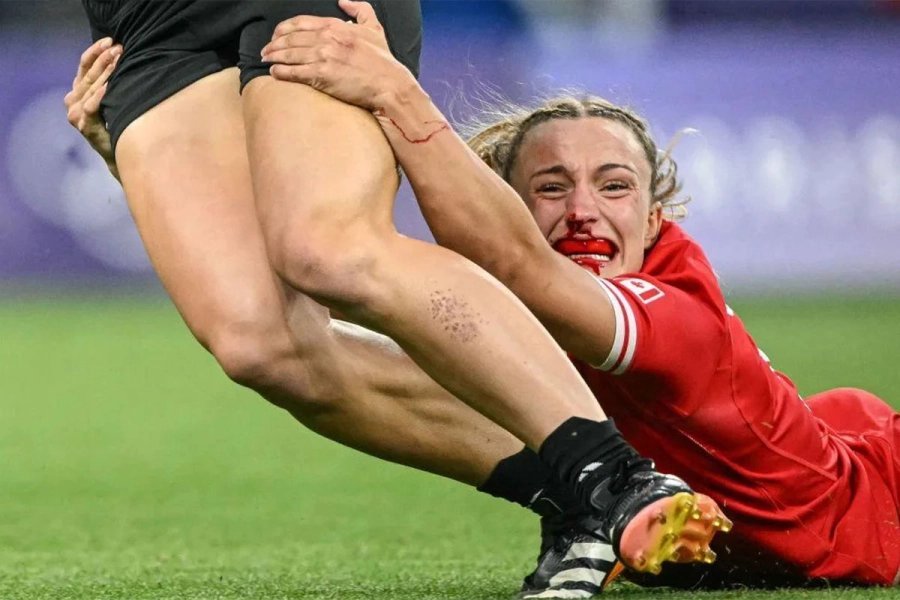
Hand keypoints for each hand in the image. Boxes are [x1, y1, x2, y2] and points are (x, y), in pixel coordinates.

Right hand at [64, 37, 121, 179]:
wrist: (119, 153)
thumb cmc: (118, 123)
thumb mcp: (112, 98)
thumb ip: (110, 81)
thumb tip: (123, 56)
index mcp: (78, 91)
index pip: (83, 66)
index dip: (95, 52)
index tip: (110, 40)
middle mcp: (73, 101)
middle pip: (88, 74)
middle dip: (104, 59)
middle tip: (118, 48)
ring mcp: (75, 114)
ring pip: (90, 88)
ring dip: (104, 73)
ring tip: (117, 60)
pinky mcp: (84, 126)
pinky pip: (91, 106)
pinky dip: (100, 95)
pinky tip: (110, 86)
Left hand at [260, 0, 416, 111]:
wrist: (389, 84)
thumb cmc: (383, 60)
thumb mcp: (374, 29)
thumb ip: (361, 10)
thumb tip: (344, 1)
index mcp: (335, 26)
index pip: (300, 22)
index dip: (284, 28)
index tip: (277, 35)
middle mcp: (326, 38)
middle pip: (290, 38)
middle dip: (274, 44)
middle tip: (266, 50)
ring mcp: (322, 57)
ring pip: (289, 54)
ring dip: (273, 56)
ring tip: (266, 60)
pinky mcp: (321, 76)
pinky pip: (293, 72)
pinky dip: (281, 72)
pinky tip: (274, 73)